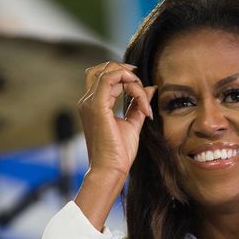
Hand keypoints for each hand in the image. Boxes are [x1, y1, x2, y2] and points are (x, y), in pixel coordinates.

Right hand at [78, 61, 155, 180]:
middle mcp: (88, 101)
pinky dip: (128, 80)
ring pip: (110, 72)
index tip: (144, 93)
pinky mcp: (97, 106)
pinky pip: (110, 78)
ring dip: (131, 79)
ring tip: (142, 97)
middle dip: (126, 72)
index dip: (126, 77)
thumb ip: (138, 105)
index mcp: (93, 104)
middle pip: (104, 69)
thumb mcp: (132, 123)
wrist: (110, 169)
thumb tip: (150, 88)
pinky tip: (139, 92)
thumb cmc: (118, 153)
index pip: (106, 76)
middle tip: (141, 87)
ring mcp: (90, 102)